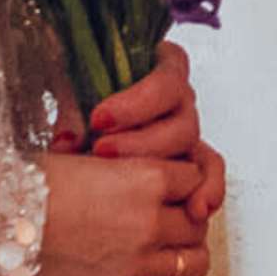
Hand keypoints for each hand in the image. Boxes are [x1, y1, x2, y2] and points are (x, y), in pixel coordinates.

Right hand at [26, 148, 210, 275]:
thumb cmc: (24, 189)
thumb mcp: (78, 160)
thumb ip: (115, 168)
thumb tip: (120, 166)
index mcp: (144, 178)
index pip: (193, 177)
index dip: (186, 182)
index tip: (176, 188)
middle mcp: (149, 220)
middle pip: (197, 222)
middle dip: (189, 220)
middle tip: (175, 222)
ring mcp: (137, 263)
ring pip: (193, 263)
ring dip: (190, 258)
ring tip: (179, 255)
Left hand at [61, 40, 229, 234]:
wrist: (80, 131)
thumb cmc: (79, 102)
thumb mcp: (72, 94)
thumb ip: (72, 112)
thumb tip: (68, 141)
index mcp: (160, 67)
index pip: (166, 79)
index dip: (137, 102)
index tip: (99, 119)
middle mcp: (179, 100)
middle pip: (181, 120)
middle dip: (141, 143)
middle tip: (102, 152)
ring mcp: (185, 133)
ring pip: (193, 150)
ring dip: (165, 170)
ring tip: (143, 190)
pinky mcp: (187, 162)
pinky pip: (207, 174)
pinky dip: (207, 189)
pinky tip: (197, 207)